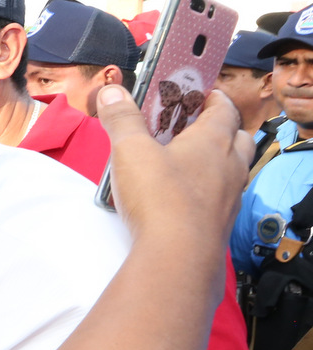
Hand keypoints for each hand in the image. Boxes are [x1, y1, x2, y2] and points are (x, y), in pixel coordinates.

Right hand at [98, 85, 251, 246]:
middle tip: (192, 131)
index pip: (224, 108)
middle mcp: (230, 166)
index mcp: (213, 140)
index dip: (212, 98)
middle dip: (220, 130)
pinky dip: (206, 195)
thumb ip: (122, 119)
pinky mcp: (221, 224)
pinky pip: (220, 201)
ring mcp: (229, 198)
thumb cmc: (160, 198)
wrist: (177, 257)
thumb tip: (112, 92)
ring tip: (186, 167)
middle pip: (237, 138)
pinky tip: (181, 202)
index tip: (198, 94)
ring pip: (232, 171)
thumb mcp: (130, 150)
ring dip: (215, 164)